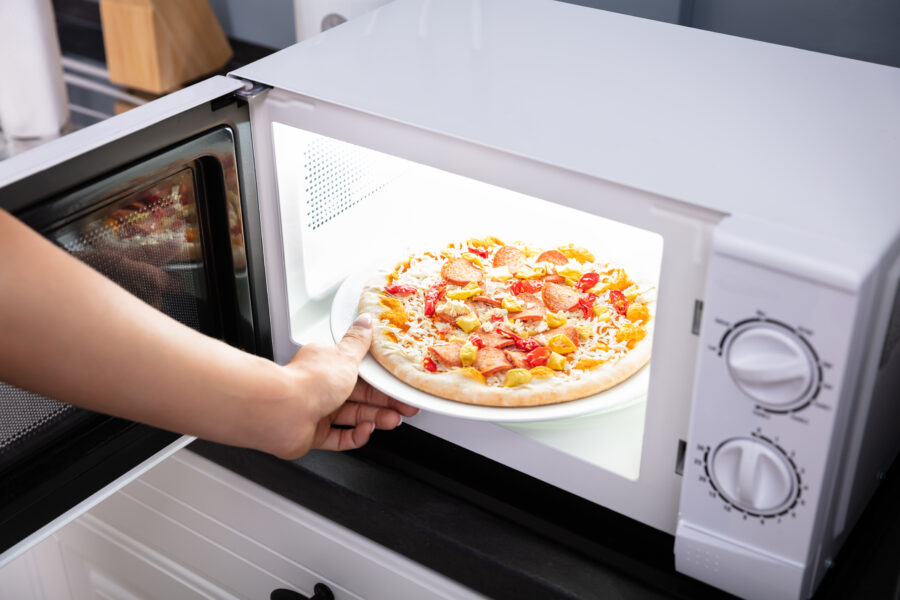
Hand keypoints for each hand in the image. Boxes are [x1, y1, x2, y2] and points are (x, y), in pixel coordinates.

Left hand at [269, 314, 418, 458]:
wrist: (283, 412)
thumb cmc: (310, 382)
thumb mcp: (345, 356)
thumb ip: (359, 342)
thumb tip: (366, 322)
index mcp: (327, 364)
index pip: (362, 373)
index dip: (382, 381)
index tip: (398, 386)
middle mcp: (321, 387)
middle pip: (360, 396)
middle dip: (384, 403)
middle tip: (404, 408)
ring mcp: (317, 411)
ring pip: (352, 416)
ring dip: (374, 418)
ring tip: (391, 421)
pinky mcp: (313, 433)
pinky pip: (339, 437)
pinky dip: (354, 436)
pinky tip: (365, 431)